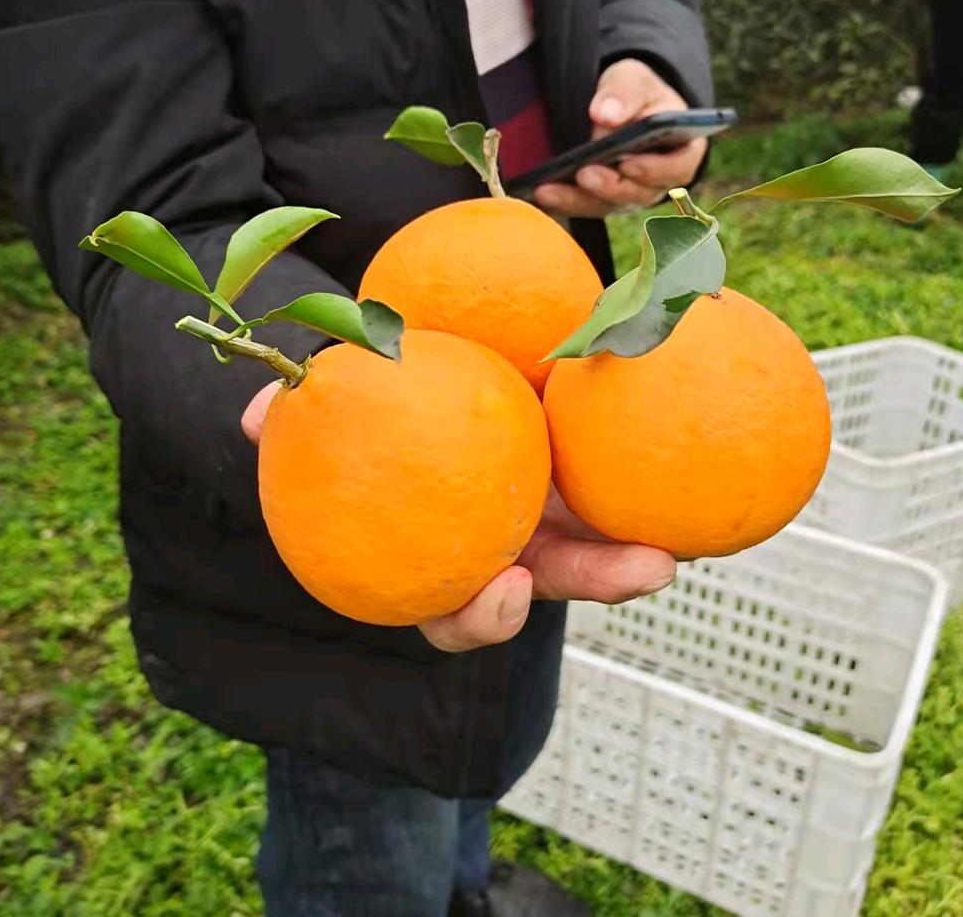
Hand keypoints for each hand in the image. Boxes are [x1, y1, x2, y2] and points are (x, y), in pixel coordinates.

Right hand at [243, 384, 675, 653]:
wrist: (445, 345)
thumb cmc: (387, 386)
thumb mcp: (350, 394)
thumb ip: (304, 410)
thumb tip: (254, 416)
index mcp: (456, 536)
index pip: (462, 603)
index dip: (477, 617)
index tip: (500, 592)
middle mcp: (515, 526)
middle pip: (559, 577)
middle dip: (601, 581)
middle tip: (648, 570)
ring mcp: (563, 494)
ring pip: (613, 529)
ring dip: (651, 537)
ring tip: (694, 522)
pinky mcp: (600, 454)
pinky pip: (637, 465)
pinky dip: (666, 468)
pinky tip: (708, 441)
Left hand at [534, 58, 707, 217]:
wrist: (619, 106)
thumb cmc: (636, 93)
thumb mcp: (633, 80)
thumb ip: (624, 93)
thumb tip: (605, 115)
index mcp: (682, 150)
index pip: (678, 168)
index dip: (655, 170)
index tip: (629, 163)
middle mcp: (658, 180)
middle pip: (638, 193)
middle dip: (609, 186)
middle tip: (583, 173)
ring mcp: (630, 195)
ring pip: (607, 205)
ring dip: (577, 199)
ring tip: (548, 190)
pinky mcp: (603, 200)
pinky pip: (584, 207)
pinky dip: (562, 202)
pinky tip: (539, 196)